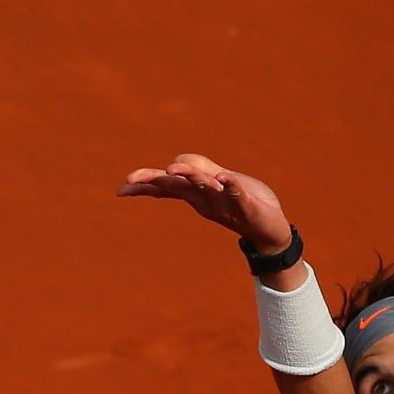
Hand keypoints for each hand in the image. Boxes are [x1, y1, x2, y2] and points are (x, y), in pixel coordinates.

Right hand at [115, 153, 290, 251]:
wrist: (271, 231)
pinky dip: (230, 186)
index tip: (122, 188)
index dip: (145, 184)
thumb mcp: (218, 180)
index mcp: (196, 193)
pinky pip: (237, 195)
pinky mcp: (246, 206)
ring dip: (191, 177)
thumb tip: (175, 162)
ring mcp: (225, 203)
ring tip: (175, 168)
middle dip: (156, 181)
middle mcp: (205, 199)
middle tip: (132, 181)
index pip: (166, 185)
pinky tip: (224, 179)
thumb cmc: (243, 202)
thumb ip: (200, 169)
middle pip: (177, 186)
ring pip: (204, 187)